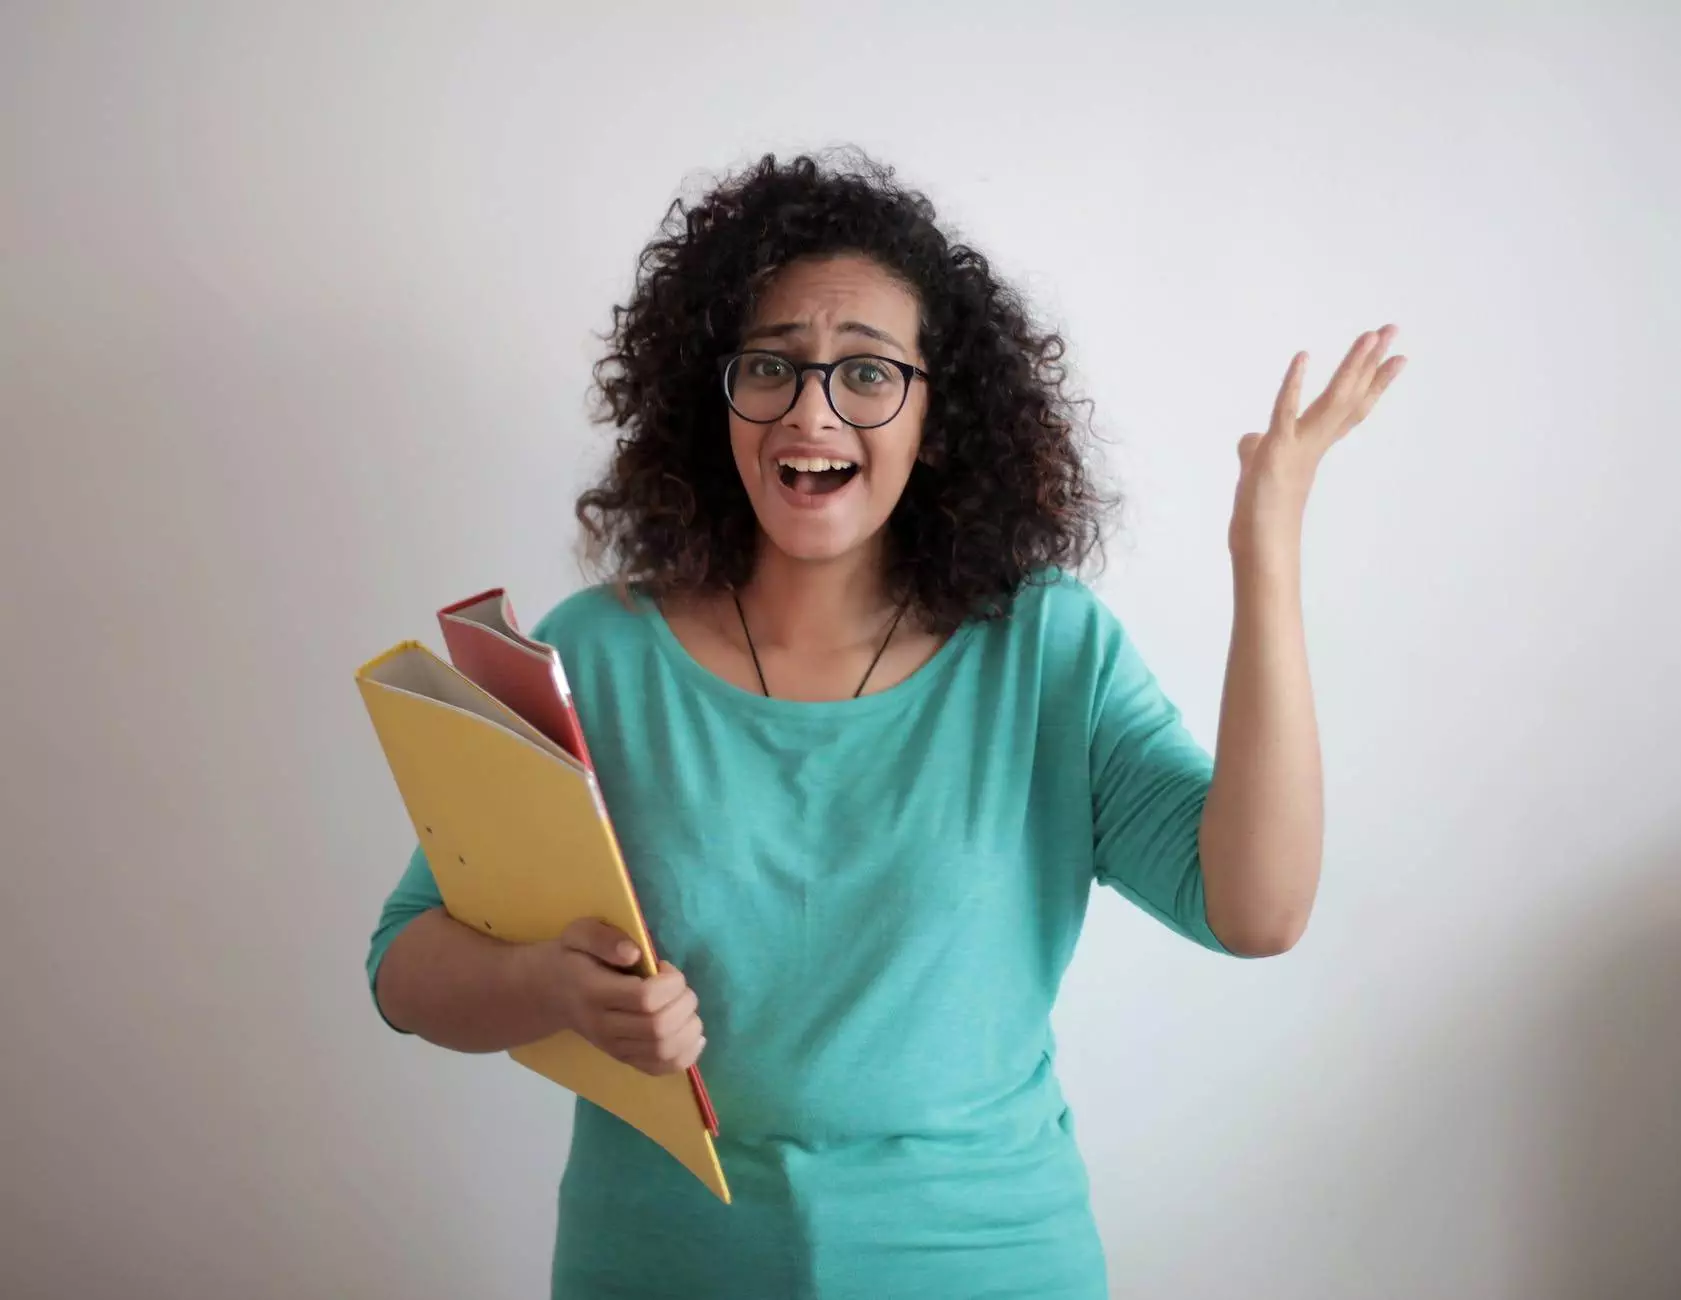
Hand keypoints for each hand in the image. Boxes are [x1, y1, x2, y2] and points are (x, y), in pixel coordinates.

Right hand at [530, 918, 705, 1075]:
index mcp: (595, 993)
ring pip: (663, 1051)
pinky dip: (685, 1056)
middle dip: (684, 1003)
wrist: (551, 993)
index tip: (665, 967)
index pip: (645, 999)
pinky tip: (693, 1036)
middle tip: (679, 987)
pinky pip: (660, 1068)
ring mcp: (614, 1048)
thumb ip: (604, 938)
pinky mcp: (623, 1059)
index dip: (670, 983)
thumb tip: (634, 954)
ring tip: (685, 1007)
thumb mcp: (579, 933)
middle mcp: (604, 1027)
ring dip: (689, 1028)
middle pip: (659, 1028)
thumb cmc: (572, 957)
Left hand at [1230, 325, 1406, 559]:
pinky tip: (1302, 357)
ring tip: (1371, 335)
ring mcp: (1298, 445)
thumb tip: (1249, 439)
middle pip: (1350, 395)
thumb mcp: (1257, 471)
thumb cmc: (1260, 514)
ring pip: (1332, 399)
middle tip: (1393, 329)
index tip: (1396, 357)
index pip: (1350, 406)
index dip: (1373, 381)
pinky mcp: (1276, 451)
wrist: (1261, 546)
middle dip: (1371, 361)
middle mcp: (1314, 442)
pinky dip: (1292, 385)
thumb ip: (1256, 449)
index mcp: (1314, 444)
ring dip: (1351, 365)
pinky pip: (1285, 412)